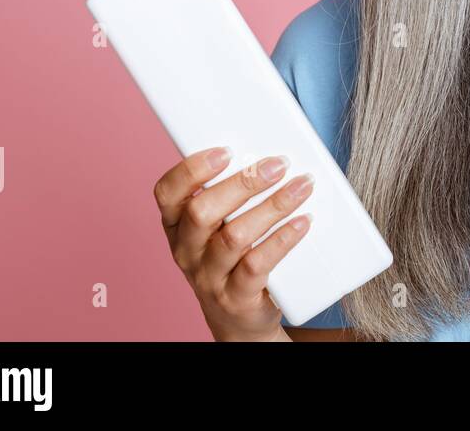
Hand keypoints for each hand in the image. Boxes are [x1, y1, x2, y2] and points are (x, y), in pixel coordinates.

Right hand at [153, 147, 314, 340]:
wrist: (241, 319)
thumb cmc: (233, 259)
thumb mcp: (220, 227)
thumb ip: (232, 194)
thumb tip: (267, 153)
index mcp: (177, 226)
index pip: (168, 192)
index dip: (192, 169)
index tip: (226, 151)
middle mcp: (187, 251)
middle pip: (202, 211)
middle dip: (242, 183)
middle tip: (278, 165)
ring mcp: (209, 277)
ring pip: (234, 237)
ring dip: (272, 207)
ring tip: (302, 187)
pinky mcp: (236, 298)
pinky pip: (256, 265)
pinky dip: (282, 240)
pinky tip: (302, 222)